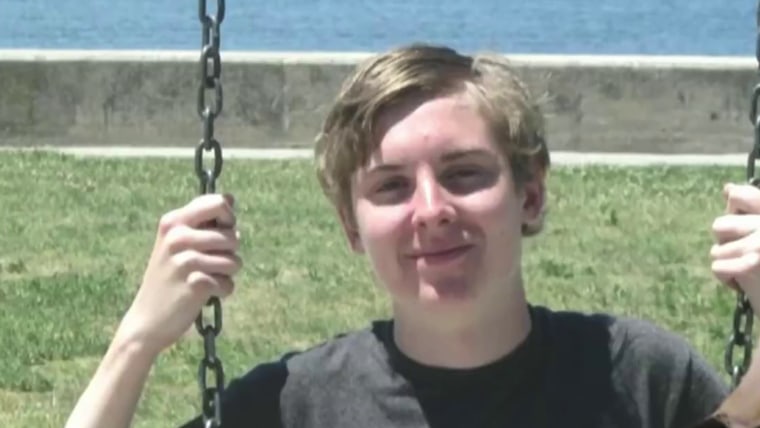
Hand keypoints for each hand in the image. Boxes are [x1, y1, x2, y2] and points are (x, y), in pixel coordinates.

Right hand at [115, 193, 241, 356]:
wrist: (147, 319)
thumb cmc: (169, 277)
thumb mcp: (178, 243)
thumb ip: (204, 221)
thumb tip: (230, 197)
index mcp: (173, 221)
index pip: (219, 202)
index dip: (228, 218)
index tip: (220, 232)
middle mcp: (177, 237)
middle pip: (233, 235)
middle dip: (230, 253)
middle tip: (207, 264)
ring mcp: (185, 261)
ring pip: (235, 261)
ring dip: (226, 274)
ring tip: (204, 279)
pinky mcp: (196, 284)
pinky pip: (229, 283)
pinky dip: (222, 291)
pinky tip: (202, 295)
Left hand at [711, 183, 759, 313]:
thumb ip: (752, 208)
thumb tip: (728, 188)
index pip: (740, 196)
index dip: (734, 208)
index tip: (741, 217)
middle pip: (720, 226)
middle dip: (728, 242)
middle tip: (750, 255)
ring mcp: (759, 245)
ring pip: (717, 249)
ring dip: (728, 262)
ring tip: (750, 269)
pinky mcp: (749, 266)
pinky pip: (717, 267)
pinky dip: (727, 279)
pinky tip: (745, 283)